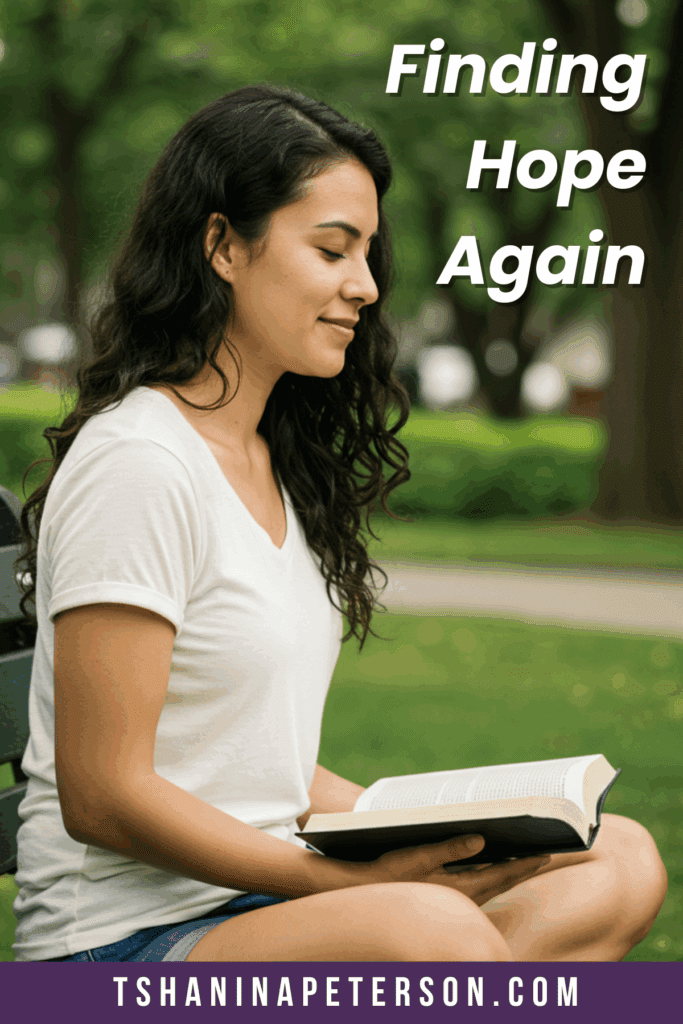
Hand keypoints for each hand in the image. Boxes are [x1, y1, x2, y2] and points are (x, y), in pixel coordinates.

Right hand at [362, 835, 550, 906]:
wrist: (365, 893)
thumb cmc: (390, 872)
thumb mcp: (419, 855)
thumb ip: (451, 849)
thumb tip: (481, 840)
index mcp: (460, 888)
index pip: (501, 874)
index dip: (524, 864)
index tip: (545, 854)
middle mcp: (462, 899)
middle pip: (501, 883)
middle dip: (523, 869)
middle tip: (545, 856)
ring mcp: (455, 902)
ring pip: (491, 887)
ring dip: (508, 874)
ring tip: (524, 862)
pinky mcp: (445, 900)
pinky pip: (478, 890)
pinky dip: (491, 878)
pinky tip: (490, 870)